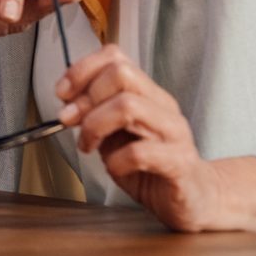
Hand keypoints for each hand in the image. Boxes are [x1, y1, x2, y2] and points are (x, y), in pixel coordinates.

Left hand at [54, 46, 222, 231]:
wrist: (193, 197)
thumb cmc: (151, 166)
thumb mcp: (115, 135)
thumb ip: (95, 115)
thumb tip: (66, 102)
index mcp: (147, 93)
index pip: (116, 57)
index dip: (82, 70)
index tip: (61, 93)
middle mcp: (163, 106)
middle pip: (122, 74)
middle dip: (86, 96)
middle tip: (70, 121)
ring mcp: (174, 133)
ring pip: (128, 106)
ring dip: (95, 125)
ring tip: (88, 146)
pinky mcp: (180, 163)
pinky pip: (141, 152)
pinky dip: (116, 161)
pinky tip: (114, 169)